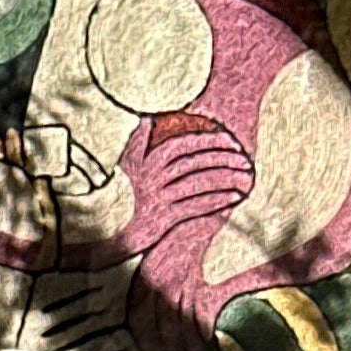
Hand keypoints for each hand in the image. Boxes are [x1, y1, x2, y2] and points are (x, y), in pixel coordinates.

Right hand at [120, 114, 255, 258]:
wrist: (106, 232)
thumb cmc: (118, 196)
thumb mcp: (123, 165)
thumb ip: (137, 141)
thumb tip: (145, 118)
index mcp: (148, 161)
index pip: (185, 144)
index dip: (209, 140)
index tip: (229, 139)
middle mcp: (155, 178)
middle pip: (197, 162)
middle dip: (224, 158)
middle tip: (245, 159)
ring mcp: (160, 198)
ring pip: (200, 183)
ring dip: (226, 178)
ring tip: (245, 177)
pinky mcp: (164, 219)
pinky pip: (196, 206)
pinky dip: (217, 201)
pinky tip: (233, 197)